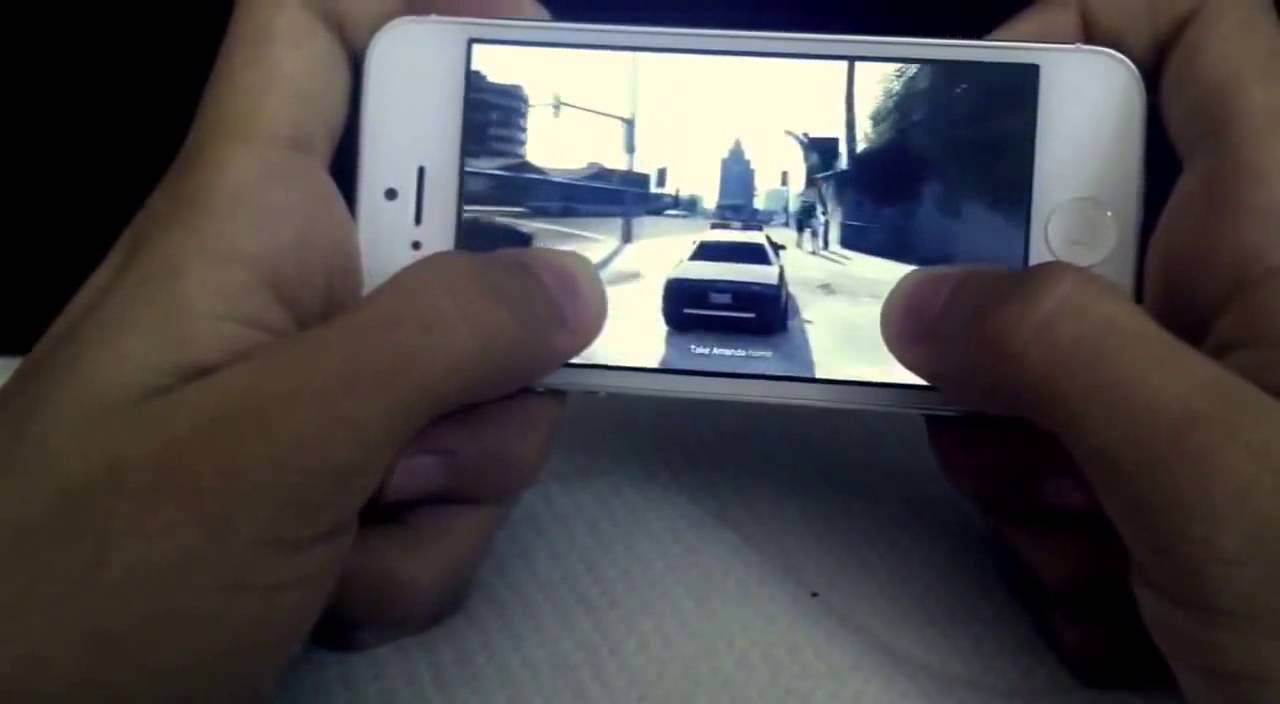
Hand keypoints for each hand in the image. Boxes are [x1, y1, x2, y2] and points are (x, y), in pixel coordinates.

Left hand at [0, 1, 604, 699]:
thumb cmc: (93, 575)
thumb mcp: (274, 446)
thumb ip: (436, 344)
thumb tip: (572, 285)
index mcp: (244, 222)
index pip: (313, 38)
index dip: (422, 8)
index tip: (540, 52)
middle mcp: (293, 292)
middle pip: (457, 247)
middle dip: (494, 346)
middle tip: (461, 410)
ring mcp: (321, 396)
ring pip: (475, 388)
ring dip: (458, 478)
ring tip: (356, 533)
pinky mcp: (339, 482)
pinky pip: (449, 484)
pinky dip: (423, 549)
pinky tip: (339, 588)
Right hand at [882, 0, 1278, 699]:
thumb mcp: (1203, 466)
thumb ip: (1055, 355)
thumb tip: (925, 302)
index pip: (1202, 39)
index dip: (1087, 30)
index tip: (978, 108)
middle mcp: (1251, 293)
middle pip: (1079, 224)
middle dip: (1006, 321)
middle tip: (991, 396)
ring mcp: (1214, 385)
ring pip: (1057, 354)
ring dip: (1022, 442)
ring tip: (1077, 523)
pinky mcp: (1184, 461)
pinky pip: (1073, 440)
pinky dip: (1053, 504)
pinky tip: (1106, 571)